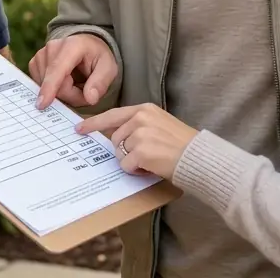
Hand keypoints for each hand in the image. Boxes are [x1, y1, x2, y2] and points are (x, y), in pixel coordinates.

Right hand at [28, 34, 117, 109]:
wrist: (86, 47)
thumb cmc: (98, 58)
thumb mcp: (109, 68)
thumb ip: (100, 83)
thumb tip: (90, 99)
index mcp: (72, 46)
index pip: (58, 69)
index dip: (50, 87)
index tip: (43, 104)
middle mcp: (52, 47)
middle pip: (55, 85)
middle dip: (71, 95)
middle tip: (86, 90)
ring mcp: (40, 55)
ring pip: (46, 88)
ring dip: (62, 93)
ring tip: (75, 83)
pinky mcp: (34, 64)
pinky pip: (41, 86)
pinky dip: (53, 90)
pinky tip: (63, 82)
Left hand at [75, 104, 196, 178]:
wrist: (200, 158)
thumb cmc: (183, 145)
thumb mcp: (161, 124)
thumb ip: (139, 125)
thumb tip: (117, 137)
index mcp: (145, 109)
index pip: (113, 115)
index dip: (94, 123)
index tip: (79, 128)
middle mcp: (141, 118)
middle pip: (115, 138)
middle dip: (125, 151)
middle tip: (146, 155)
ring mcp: (140, 133)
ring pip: (120, 153)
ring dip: (132, 161)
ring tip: (153, 160)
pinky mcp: (141, 151)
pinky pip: (126, 165)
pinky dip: (136, 171)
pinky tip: (152, 167)